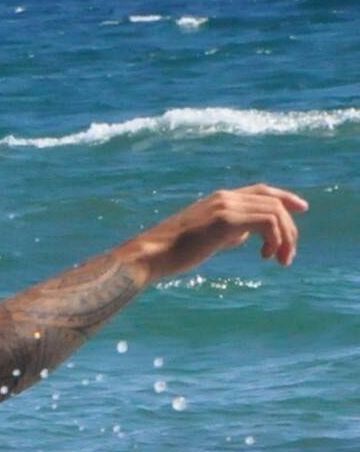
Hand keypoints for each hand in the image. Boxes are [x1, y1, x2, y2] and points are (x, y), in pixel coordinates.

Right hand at [142, 184, 306, 278]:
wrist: (149, 255)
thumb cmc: (171, 253)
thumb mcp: (205, 238)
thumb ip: (227, 233)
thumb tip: (245, 236)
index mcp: (220, 199)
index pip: (262, 191)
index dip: (286, 197)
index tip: (302, 209)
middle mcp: (225, 197)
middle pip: (275, 202)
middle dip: (289, 228)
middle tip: (288, 255)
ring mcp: (226, 206)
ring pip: (275, 212)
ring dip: (286, 237)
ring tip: (281, 259)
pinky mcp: (226, 219)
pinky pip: (268, 222)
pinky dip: (275, 239)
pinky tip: (266, 256)